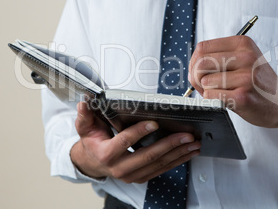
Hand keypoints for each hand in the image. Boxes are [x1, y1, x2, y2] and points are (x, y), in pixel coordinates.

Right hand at [70, 102, 200, 182]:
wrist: (93, 162)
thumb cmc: (93, 141)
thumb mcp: (85, 127)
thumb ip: (85, 114)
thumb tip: (84, 101)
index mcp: (106, 154)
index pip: (125, 141)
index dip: (140, 132)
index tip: (155, 123)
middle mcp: (120, 168)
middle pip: (148, 155)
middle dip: (170, 145)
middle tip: (186, 135)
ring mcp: (132, 175)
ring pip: (159, 164)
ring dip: (178, 154)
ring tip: (193, 144)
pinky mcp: (141, 177)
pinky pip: (161, 170)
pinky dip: (176, 161)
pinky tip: (187, 153)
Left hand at [188, 36, 277, 139]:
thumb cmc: (258, 82)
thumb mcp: (243, 60)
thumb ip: (218, 58)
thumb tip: (190, 69)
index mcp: (242, 43)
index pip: (202, 47)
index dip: (194, 62)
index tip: (200, 72)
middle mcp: (245, 57)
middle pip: (200, 63)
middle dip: (197, 77)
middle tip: (206, 85)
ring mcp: (246, 76)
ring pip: (205, 81)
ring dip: (207, 91)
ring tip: (222, 93)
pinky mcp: (243, 96)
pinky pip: (211, 95)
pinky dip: (212, 100)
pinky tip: (226, 100)